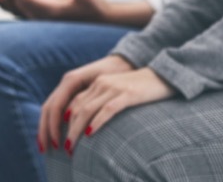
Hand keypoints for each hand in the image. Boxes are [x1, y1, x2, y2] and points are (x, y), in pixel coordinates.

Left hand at [50, 67, 172, 155]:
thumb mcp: (116, 93)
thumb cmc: (139, 89)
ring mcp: (113, 88)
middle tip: (64, 147)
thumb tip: (88, 122)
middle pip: (76, 108)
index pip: (73, 103)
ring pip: (87, 110)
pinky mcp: (127, 94)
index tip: (59, 138)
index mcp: (96, 84)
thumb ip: (102, 102)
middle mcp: (100, 84)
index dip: (63, 121)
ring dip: (76, 130)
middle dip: (66, 129)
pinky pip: (107, 109)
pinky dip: (96, 122)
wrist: (163, 76)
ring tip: (71, 146)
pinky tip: (90, 133)